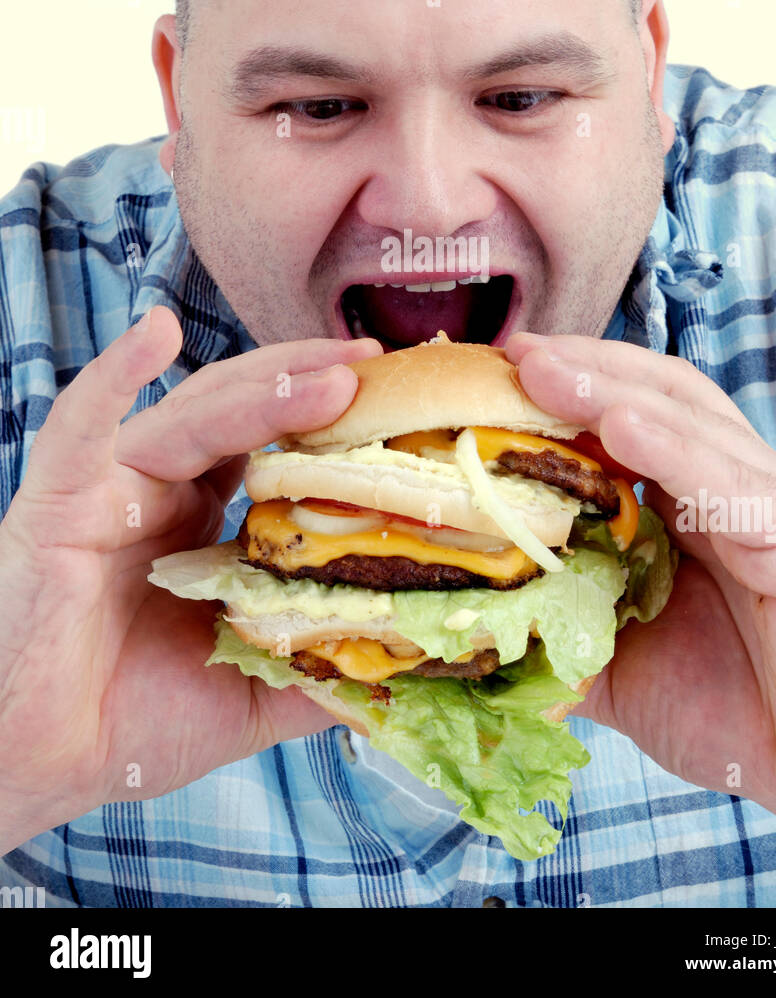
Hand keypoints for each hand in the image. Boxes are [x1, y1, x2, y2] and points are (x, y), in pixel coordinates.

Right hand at [0, 306, 381, 852]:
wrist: (39, 766)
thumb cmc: (128, 725)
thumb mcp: (252, 696)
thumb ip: (321, 673)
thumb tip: (413, 668)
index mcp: (200, 522)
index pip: (274, 446)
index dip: (331, 418)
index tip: (397, 397)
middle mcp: (160, 490)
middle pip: (243, 411)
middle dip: (311, 381)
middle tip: (378, 364)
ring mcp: (109, 488)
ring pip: (191, 415)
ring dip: (262, 389)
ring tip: (332, 373)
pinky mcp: (58, 500)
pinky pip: (80, 425)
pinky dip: (115, 376)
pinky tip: (154, 333)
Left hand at [505, 332, 775, 845]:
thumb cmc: (742, 711)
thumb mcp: (621, 669)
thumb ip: (556, 637)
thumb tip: (467, 631)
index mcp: (694, 502)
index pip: (626, 413)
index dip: (563, 386)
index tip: (491, 371)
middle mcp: (733, 487)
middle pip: (655, 395)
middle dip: (579, 366)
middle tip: (510, 351)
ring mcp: (772, 507)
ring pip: (690, 423)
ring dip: (609, 389)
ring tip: (541, 368)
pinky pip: (734, 487)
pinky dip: (675, 451)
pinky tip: (623, 428)